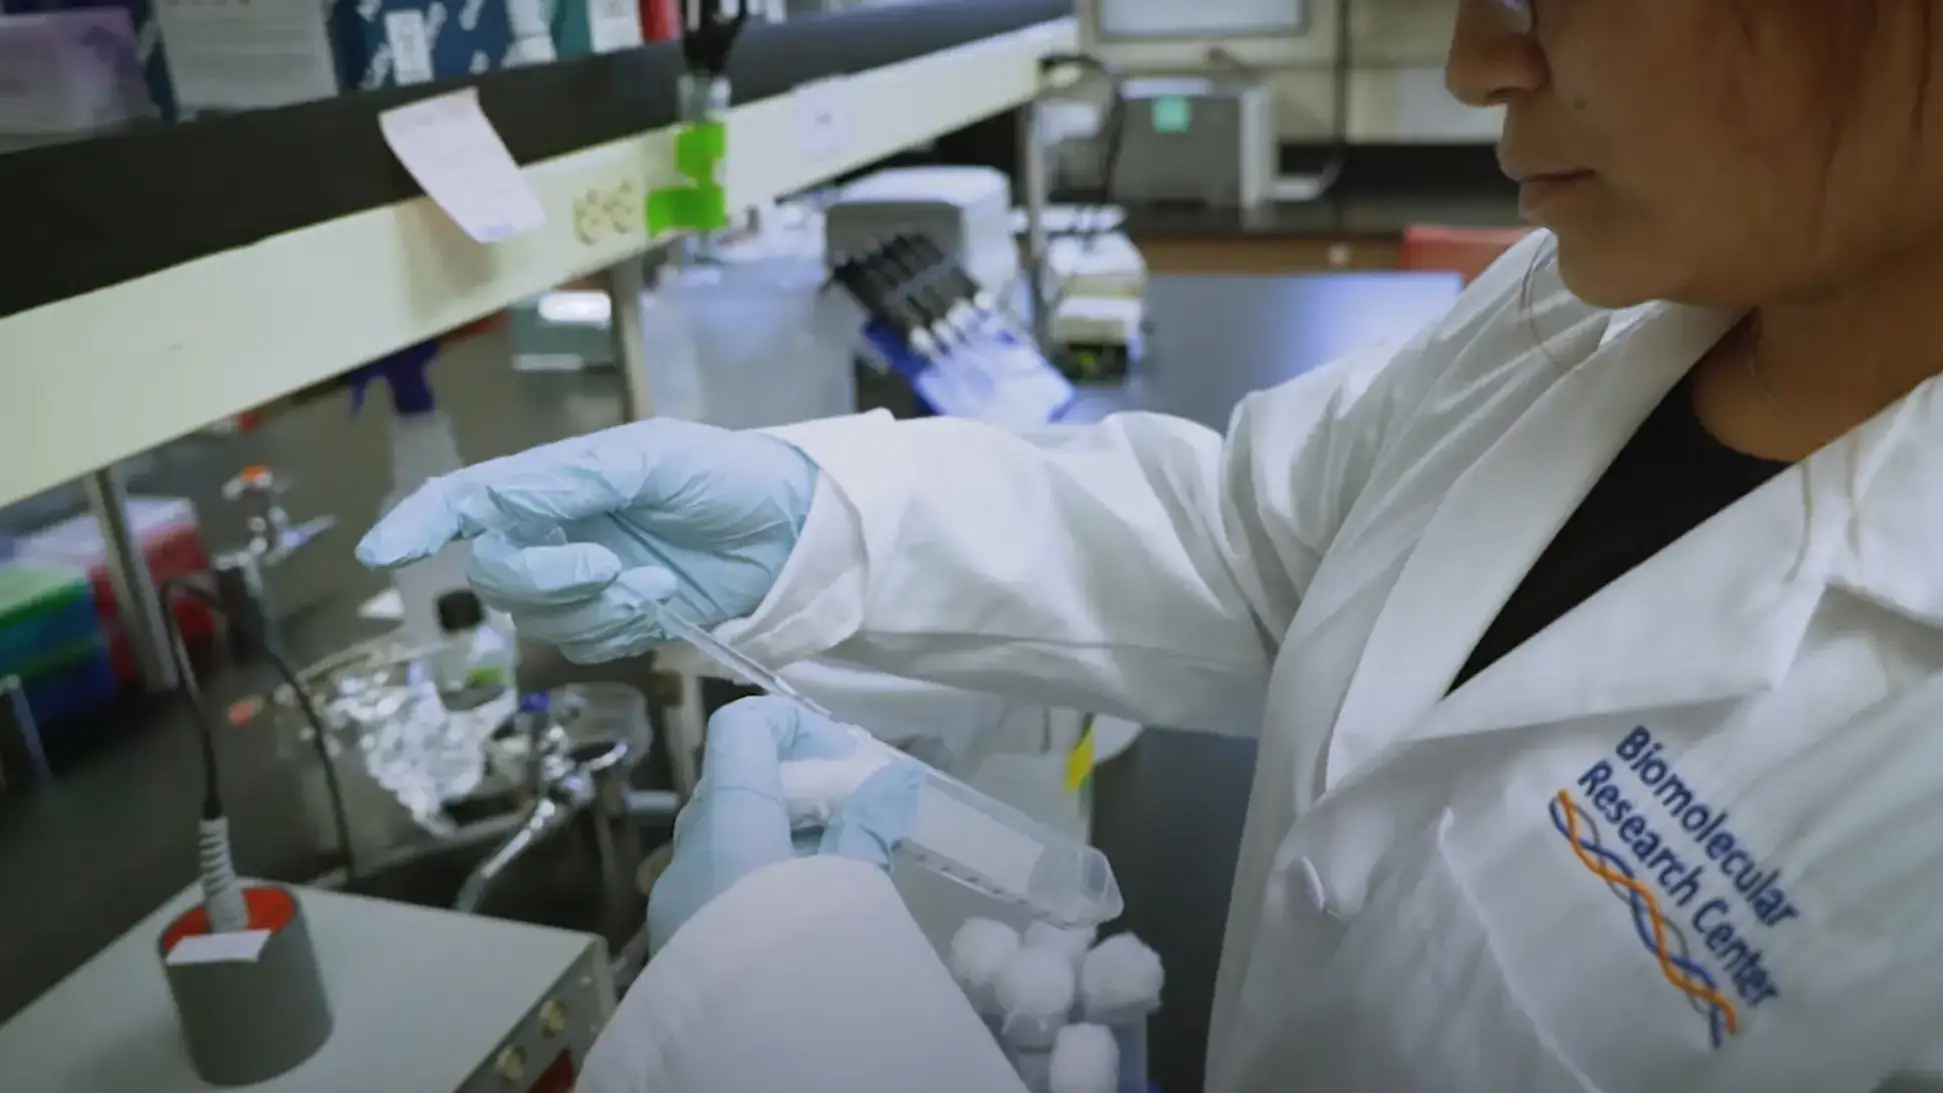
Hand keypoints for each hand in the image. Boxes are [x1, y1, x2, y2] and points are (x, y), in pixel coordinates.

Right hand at [355, 420, 816, 662]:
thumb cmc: (726, 475)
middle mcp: (555, 530)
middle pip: (497, 573)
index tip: (385, 554)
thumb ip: (572, 480)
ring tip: (654, 581)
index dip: (420, 523)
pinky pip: (581, 645)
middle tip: (609, 566)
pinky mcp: (615, 622)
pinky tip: (661, 602)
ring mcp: (582, 580)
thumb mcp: (653, 458)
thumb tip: (490, 499)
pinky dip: (618, 629)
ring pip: (536, 617)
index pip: (467, 501)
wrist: (794, 532)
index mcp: (555, 479)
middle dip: (546, 577)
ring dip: (594, 606)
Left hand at [648, 697, 921, 951]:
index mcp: (725, 821)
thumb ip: (867, 828)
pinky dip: (761, 875)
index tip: (845, 757)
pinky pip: (719, 884)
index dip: (792, 724)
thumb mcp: (848, 890)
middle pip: (735, 783)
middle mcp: (688, 851)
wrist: (740, 1063)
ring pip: (727, 837)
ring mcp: (676, 899)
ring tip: (843, 862)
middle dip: (797, 785)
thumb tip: (894, 781)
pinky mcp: (679, 943)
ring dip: (782, 833)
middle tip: (855, 809)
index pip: (740, 730)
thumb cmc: (798, 957)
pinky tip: (808, 907)